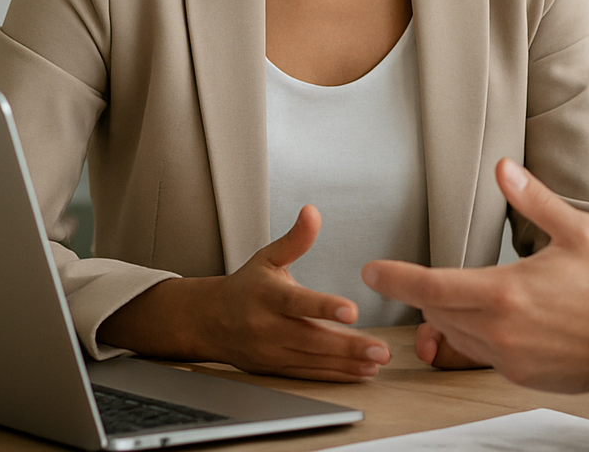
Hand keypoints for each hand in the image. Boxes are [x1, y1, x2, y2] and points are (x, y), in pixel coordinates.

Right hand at [96, 205, 390, 381]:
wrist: (208, 321)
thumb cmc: (245, 287)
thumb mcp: (268, 257)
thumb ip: (295, 239)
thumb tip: (312, 213)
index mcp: (267, 296)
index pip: (297, 302)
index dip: (324, 307)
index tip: (352, 312)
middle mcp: (267, 326)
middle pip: (310, 338)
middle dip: (347, 347)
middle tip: (380, 349)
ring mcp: (270, 351)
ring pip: (312, 360)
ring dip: (346, 364)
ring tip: (376, 362)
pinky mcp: (274, 368)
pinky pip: (307, 374)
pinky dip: (334, 375)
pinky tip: (359, 372)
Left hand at [362, 159, 588, 392]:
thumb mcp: (577, 230)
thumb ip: (533, 199)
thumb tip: (503, 169)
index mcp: (505, 292)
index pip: (431, 286)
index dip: (396, 278)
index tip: (373, 271)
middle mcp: (500, 331)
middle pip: (438, 312)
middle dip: (428, 294)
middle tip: (430, 277)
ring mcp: (509, 357)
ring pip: (457, 336)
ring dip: (451, 315)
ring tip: (467, 295)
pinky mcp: (521, 375)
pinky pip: (482, 354)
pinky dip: (477, 335)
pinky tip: (500, 319)